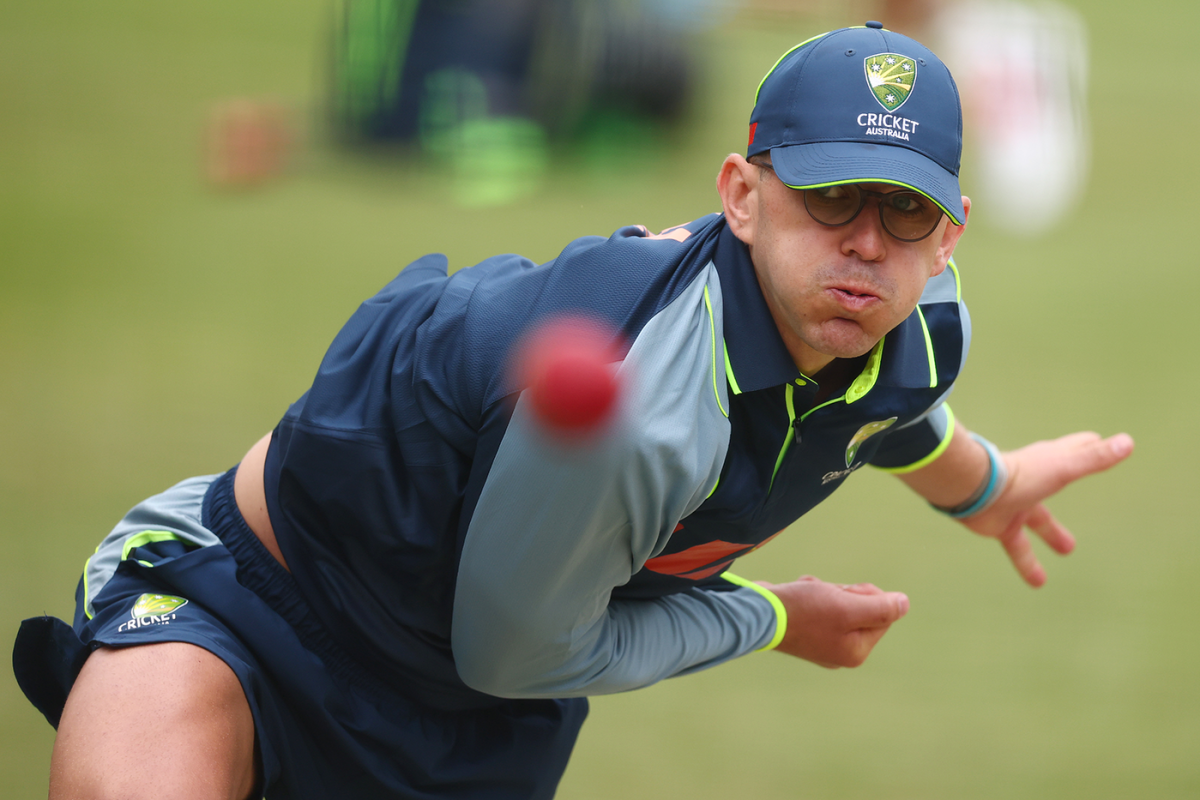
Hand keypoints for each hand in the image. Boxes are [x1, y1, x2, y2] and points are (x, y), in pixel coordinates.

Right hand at [757, 575, 909, 667]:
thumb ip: (881, 607)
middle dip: (843, 593)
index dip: (866, 595)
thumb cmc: (803, 611)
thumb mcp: (847, 606)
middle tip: (824, 595)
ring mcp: (821, 643)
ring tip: (806, 595)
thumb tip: (904, 604)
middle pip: (860, 608)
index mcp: (856, 652)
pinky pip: (819, 604)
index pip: (882, 614)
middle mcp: (840, 652)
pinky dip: (810, 594)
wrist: (757, 613)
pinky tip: (797, 597)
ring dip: (826, 590)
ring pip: (839, 603)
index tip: (844, 595)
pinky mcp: (804, 631)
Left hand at [962, 432, 1133, 586]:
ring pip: (1037, 521)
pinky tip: (1038, 582)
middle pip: (1055, 483)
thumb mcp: (1064, 467)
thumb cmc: (1021, 474)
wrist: (973, 490)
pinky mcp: (999, 525)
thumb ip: (1094, 458)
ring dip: (1052, 534)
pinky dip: (1027, 564)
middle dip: (1069, 484)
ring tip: (1068, 551)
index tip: (1095, 442)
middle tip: (1086, 487)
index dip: (1086, 446)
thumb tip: (1127, 442)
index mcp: (1048, 462)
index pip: (1073, 449)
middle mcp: (1031, 482)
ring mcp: (1015, 503)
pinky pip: (1017, 548)